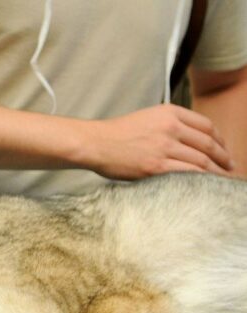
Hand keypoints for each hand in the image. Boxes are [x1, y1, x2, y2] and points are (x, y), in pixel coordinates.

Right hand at [86, 104, 233, 178]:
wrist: (95, 143)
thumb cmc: (116, 134)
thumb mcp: (146, 118)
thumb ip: (168, 124)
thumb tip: (189, 141)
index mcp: (169, 113)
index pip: (206, 125)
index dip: (220, 139)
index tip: (224, 149)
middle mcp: (170, 127)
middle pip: (208, 144)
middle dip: (224, 157)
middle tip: (231, 167)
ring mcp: (164, 147)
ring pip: (202, 160)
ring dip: (217, 171)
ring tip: (224, 179)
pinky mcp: (157, 166)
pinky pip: (189, 174)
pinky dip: (203, 180)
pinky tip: (208, 185)